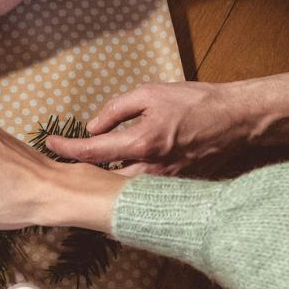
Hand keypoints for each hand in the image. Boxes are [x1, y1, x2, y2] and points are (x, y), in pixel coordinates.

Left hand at [45, 73, 288, 175]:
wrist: (237, 119)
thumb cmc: (196, 101)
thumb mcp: (150, 93)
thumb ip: (116, 109)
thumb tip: (91, 126)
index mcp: (142, 143)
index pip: (93, 151)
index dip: (68, 148)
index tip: (50, 144)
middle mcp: (151, 169)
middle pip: (103, 181)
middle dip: (81, 177)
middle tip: (61, 171)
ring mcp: (165, 183)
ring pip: (122, 191)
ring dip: (102, 186)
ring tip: (81, 181)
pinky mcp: (176, 188)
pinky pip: (143, 194)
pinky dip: (125, 191)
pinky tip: (113, 188)